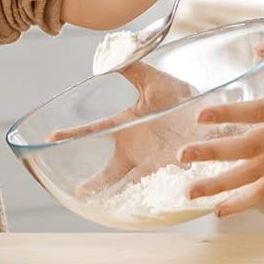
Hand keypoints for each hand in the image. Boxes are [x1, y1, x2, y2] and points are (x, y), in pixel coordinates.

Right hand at [47, 62, 198, 195]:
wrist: (213, 113)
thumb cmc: (182, 97)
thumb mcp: (155, 80)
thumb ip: (132, 68)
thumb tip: (108, 55)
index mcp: (126, 126)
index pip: (94, 130)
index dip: (71, 134)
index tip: (50, 137)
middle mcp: (135, 148)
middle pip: (109, 170)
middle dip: (94, 183)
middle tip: (78, 192)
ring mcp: (153, 161)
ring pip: (131, 184)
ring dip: (118, 194)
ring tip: (103, 206)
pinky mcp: (173, 170)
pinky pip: (158, 187)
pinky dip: (151, 196)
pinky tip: (141, 208)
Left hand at [177, 25, 263, 215]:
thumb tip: (258, 48)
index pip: (260, 111)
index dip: (230, 114)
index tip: (200, 114)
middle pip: (250, 148)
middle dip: (215, 153)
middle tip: (182, 154)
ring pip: (254, 175)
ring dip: (220, 185)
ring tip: (188, 191)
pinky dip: (243, 202)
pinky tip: (217, 209)